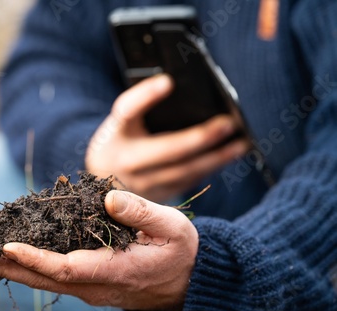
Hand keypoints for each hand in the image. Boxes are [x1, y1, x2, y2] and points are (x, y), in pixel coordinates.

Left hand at [0, 190, 198, 310]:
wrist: (187, 282)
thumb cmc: (179, 251)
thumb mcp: (171, 226)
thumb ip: (141, 212)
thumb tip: (106, 199)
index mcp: (116, 271)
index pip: (67, 268)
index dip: (35, 258)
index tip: (6, 247)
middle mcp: (97, 285)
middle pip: (44, 279)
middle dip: (8, 268)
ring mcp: (92, 288)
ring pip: (45, 281)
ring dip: (12, 270)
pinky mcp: (90, 284)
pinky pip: (54, 278)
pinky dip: (29, 267)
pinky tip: (12, 258)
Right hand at [85, 74, 248, 201]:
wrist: (101, 183)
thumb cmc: (117, 143)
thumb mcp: (119, 124)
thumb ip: (140, 106)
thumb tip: (176, 86)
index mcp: (112, 135)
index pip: (126, 111)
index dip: (145, 96)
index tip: (168, 81)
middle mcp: (124, 161)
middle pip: (167, 150)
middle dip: (201, 138)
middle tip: (228, 123)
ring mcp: (140, 185)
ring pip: (183, 171)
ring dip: (215, 158)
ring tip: (240, 144)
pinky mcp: (155, 199)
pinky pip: (186, 183)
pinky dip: (208, 169)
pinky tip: (225, 158)